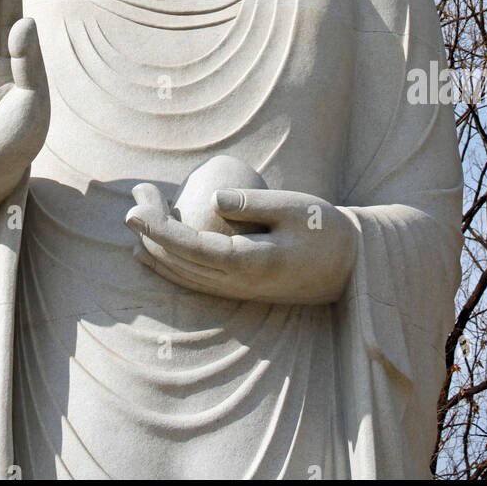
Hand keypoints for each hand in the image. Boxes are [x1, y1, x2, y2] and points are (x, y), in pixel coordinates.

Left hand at [125, 183, 357, 305]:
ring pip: (182, 274)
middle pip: (178, 261)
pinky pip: (194, 278)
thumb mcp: (296, 208)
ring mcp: (237, 291)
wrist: (352, 268)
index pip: (189, 247)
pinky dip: (169, 262)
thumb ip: (255, 204)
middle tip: (137, 194)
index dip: (157, 228)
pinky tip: (152, 247)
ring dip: (154, 245)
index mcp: (248, 263)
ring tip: (139, 211)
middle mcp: (237, 284)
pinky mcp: (240, 289)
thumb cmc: (326, 231)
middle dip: (149, 230)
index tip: (134, 208)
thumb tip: (213, 197)